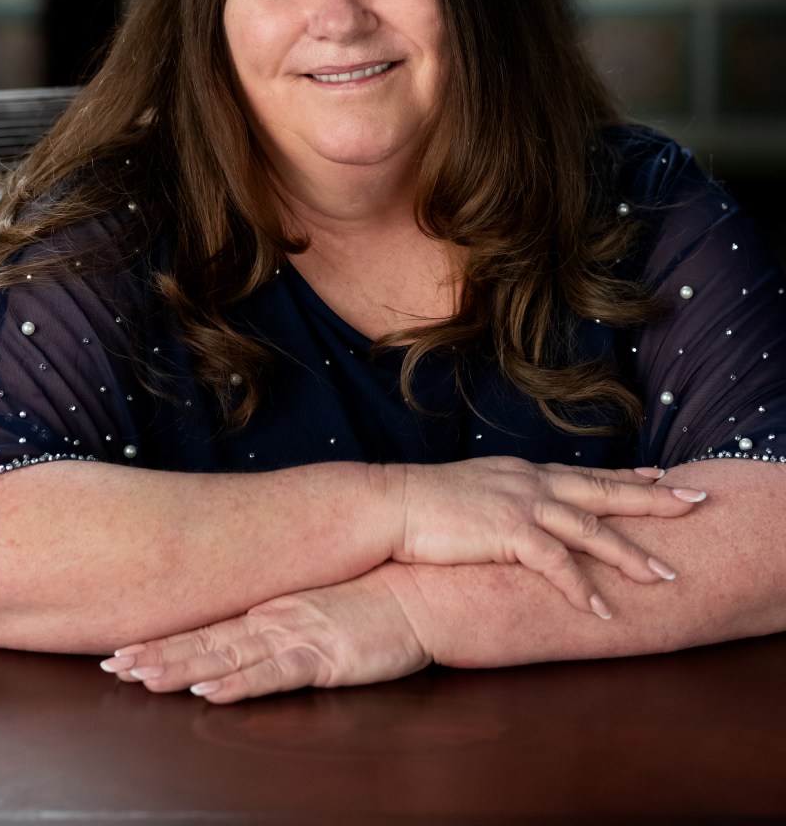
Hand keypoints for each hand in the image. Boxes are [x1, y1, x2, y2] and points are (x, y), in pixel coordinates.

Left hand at [101, 565, 430, 702]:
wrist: (417, 592)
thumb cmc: (369, 601)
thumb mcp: (316, 609)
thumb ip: (279, 622)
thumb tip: (241, 636)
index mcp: (268, 611)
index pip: (204, 628)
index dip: (160, 641)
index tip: (120, 651)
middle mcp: (272, 620)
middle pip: (203, 642)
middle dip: (155, 655)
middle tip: (112, 666)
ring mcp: (296, 636)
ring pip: (226, 657)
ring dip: (181, 668)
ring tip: (140, 677)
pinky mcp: (323, 657)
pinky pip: (273, 674)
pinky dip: (238, 683)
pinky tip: (209, 689)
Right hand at [391, 458, 705, 616]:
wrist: (390, 506)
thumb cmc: (423, 506)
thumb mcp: (474, 493)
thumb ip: (503, 501)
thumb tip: (515, 519)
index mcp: (522, 473)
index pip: (585, 473)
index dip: (626, 476)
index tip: (660, 476)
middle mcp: (529, 482)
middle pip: (603, 491)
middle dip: (653, 499)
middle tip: (694, 502)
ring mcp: (520, 503)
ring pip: (591, 528)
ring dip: (630, 555)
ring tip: (664, 577)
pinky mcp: (507, 530)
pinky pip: (556, 564)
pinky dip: (582, 588)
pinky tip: (601, 611)